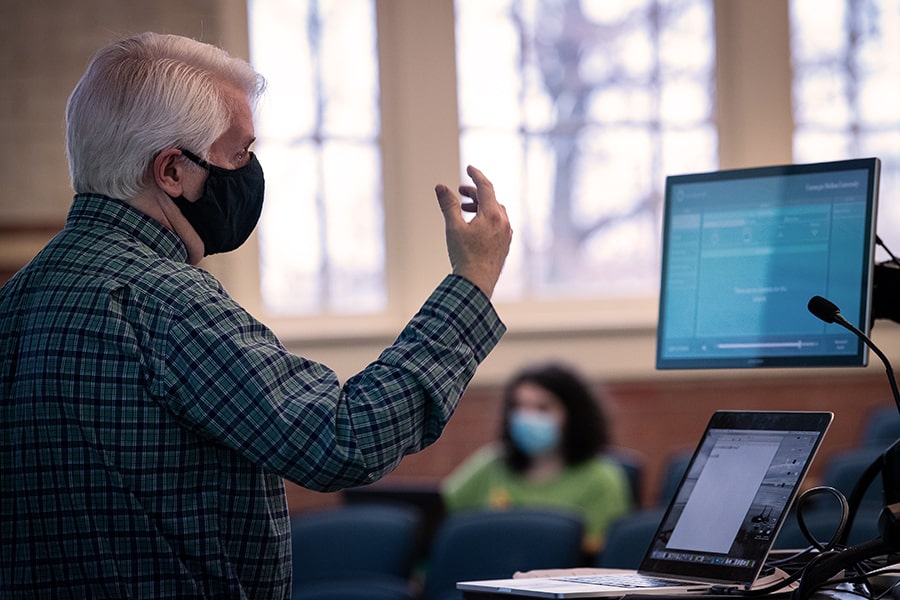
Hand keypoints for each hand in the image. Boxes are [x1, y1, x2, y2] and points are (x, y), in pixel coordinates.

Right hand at [434, 165, 511, 297]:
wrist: (476, 284)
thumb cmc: (465, 256)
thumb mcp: (453, 227)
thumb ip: (449, 205)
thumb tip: (441, 187)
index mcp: (492, 215)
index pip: (486, 187)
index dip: (476, 176)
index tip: (469, 168)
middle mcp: (503, 223)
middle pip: (491, 199)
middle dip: (475, 193)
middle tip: (461, 193)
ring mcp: (506, 235)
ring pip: (496, 212)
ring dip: (481, 207)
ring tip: (465, 211)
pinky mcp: (505, 246)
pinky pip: (499, 224)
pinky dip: (487, 219)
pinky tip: (476, 227)